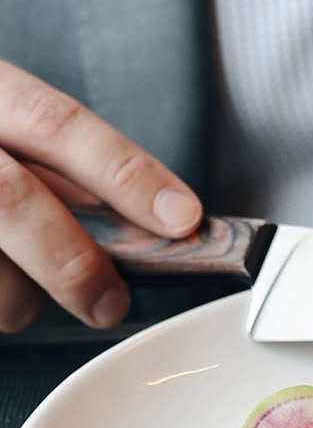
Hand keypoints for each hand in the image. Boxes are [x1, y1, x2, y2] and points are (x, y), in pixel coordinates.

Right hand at [0, 59, 201, 332]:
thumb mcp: (8, 132)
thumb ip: (62, 172)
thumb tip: (153, 228)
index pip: (56, 123)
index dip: (125, 173)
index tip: (181, 215)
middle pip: (10, 198)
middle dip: (72, 263)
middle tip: (109, 303)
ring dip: (15, 299)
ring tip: (22, 294)